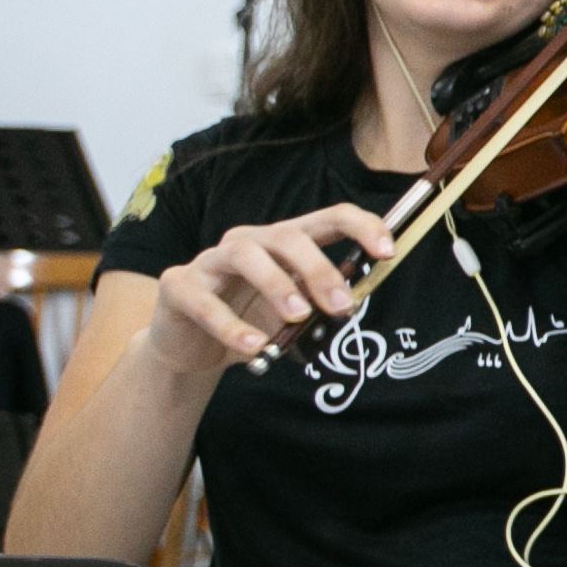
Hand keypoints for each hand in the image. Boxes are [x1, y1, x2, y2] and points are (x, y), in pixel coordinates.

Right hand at [143, 204, 396, 372]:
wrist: (190, 347)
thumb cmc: (249, 321)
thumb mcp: (292, 315)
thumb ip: (318, 306)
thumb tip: (351, 306)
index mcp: (283, 243)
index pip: (328, 219)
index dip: (361, 227)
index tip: (388, 252)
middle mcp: (247, 243)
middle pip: (287, 236)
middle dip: (319, 268)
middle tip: (341, 305)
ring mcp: (210, 262)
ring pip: (245, 256)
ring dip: (277, 285)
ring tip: (297, 317)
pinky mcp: (178, 287)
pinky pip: (205, 302)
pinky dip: (232, 326)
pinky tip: (255, 347)